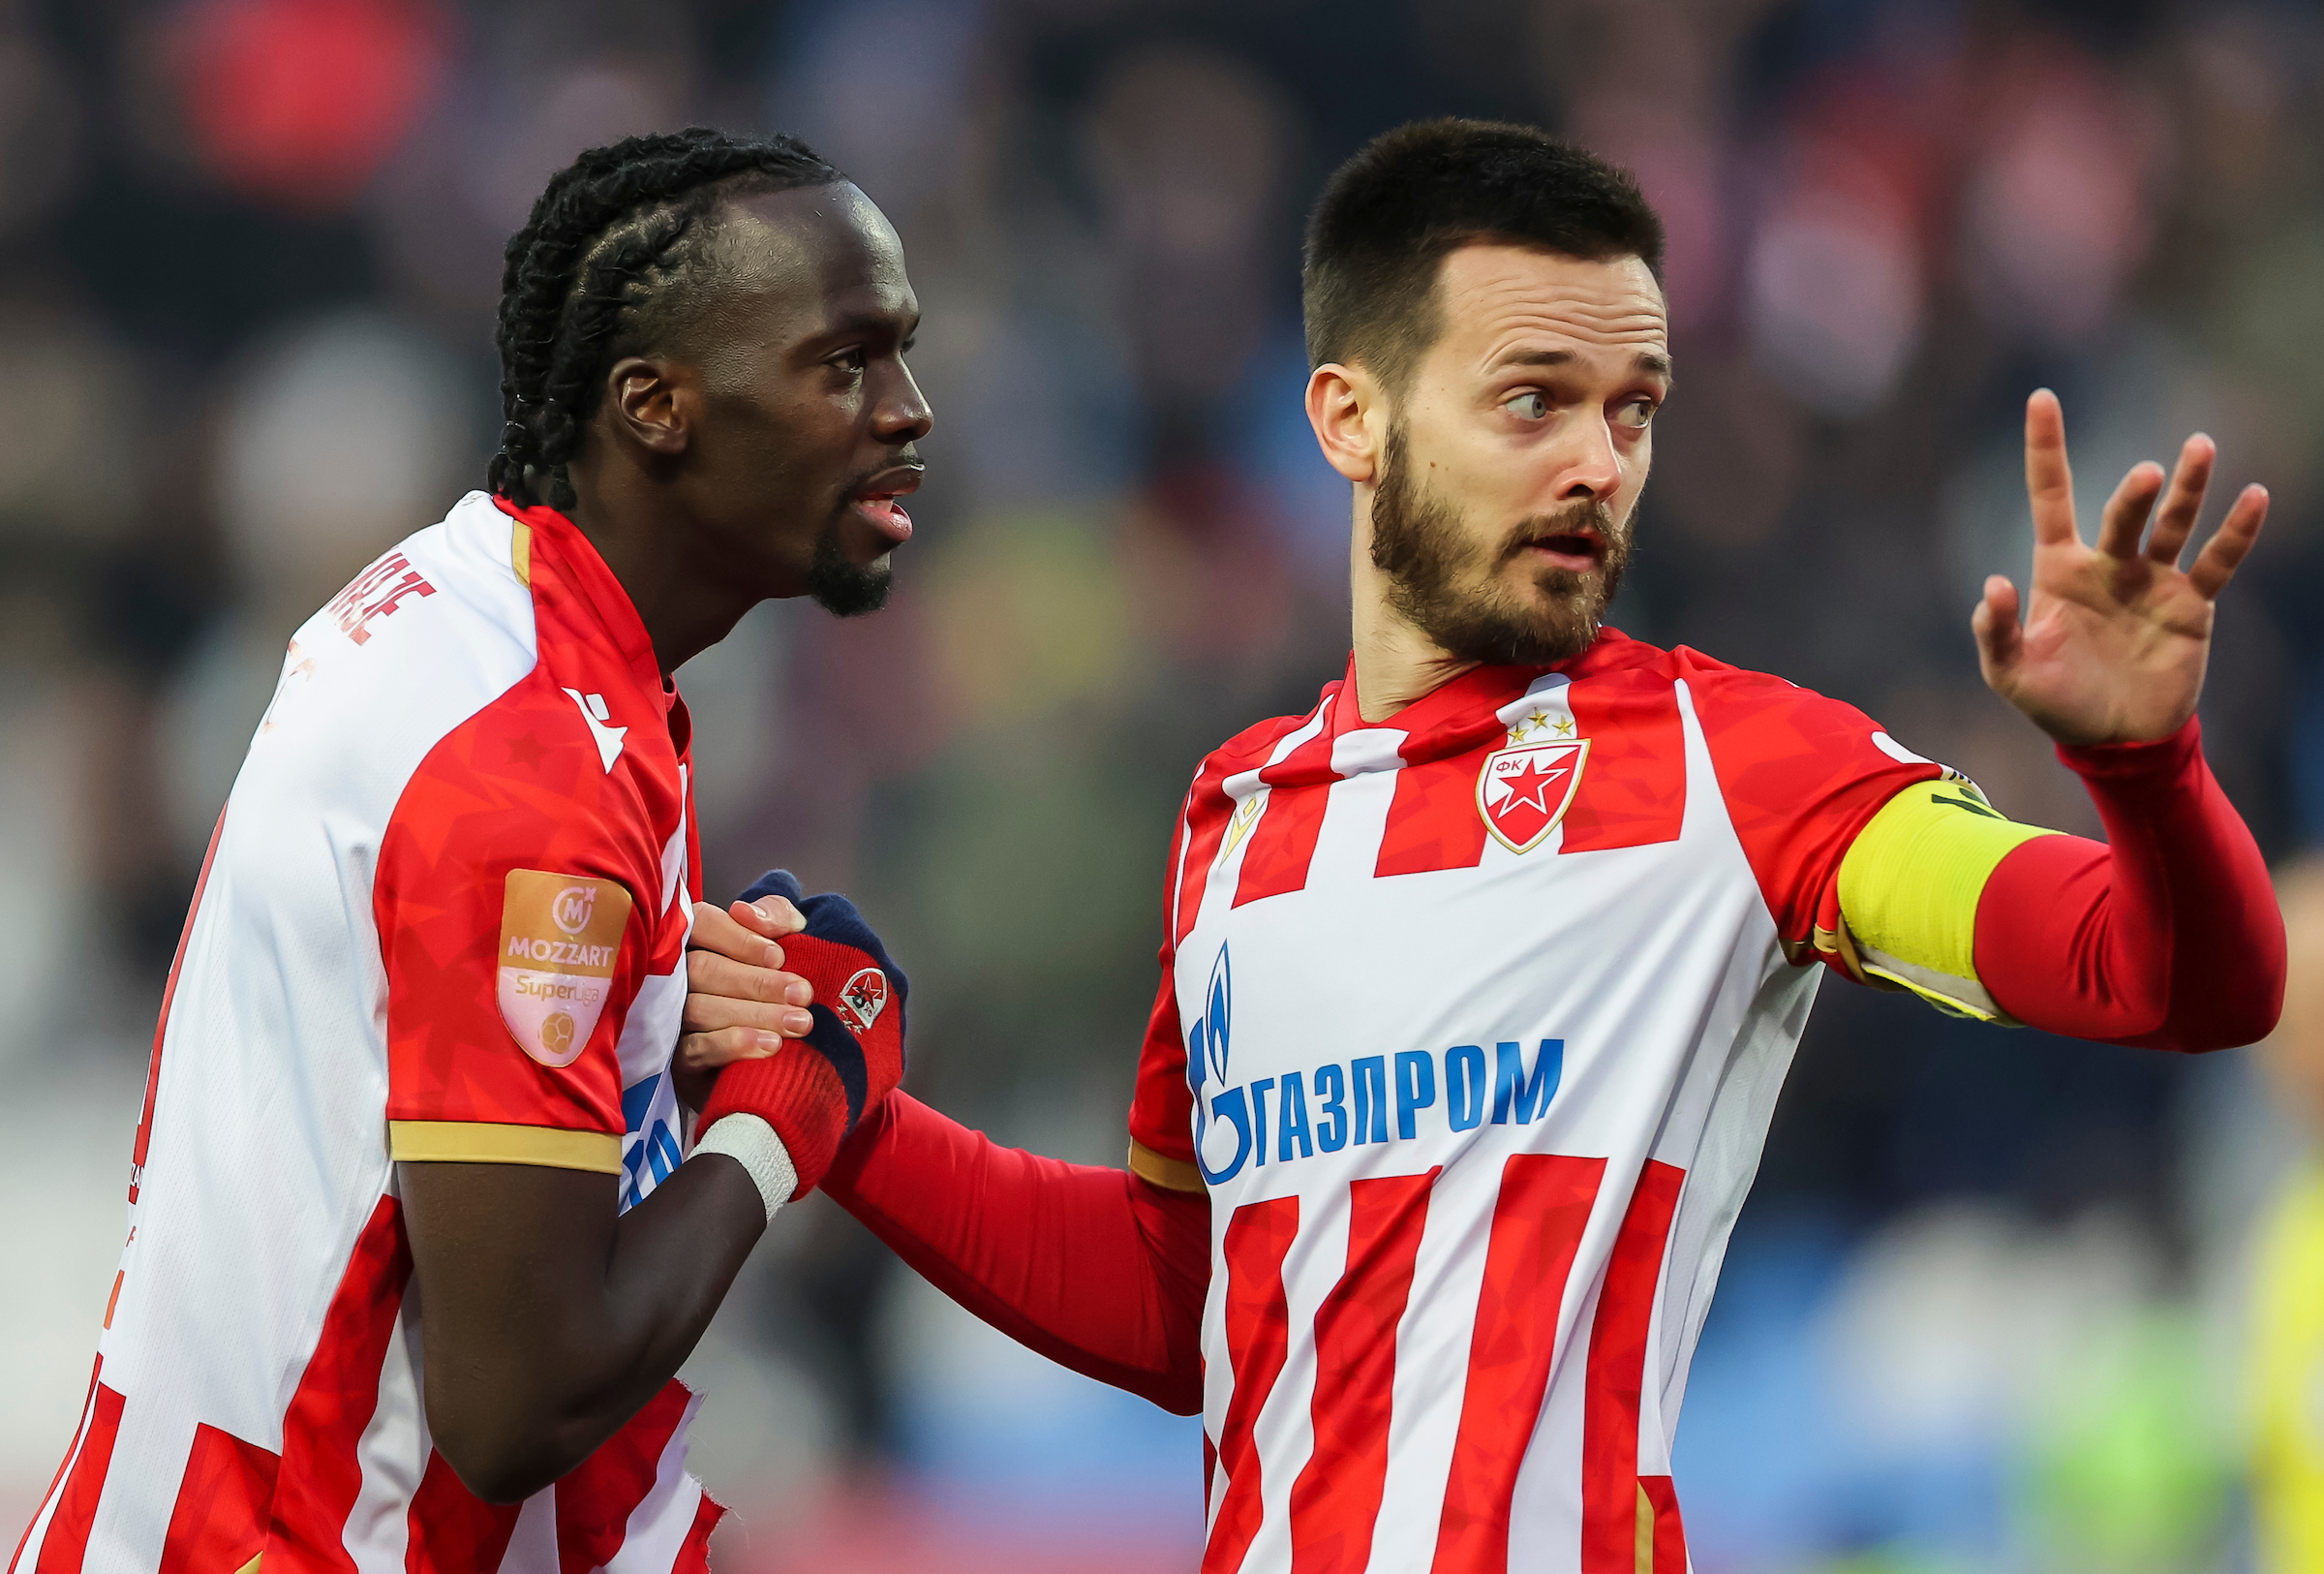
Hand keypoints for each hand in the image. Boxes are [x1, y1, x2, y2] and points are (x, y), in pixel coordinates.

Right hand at [698, 870, 908, 1197]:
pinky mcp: (677, 1058)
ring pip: (699, 1009)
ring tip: (798, 1024)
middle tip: (804, 994)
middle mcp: (676, 975)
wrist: (778, 1056)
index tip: (778, 956)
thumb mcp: (786, 944)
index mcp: (698, 939)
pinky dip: (733, 1045)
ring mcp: (671, 1017)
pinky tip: (769, 1047)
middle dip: (757, 982)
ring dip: (753, 1014)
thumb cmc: (778, 988)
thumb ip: (776, 917)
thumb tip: (750, 913)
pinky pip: (695, 1050)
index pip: (702, 924)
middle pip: (703, 969)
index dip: (738, 938)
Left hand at [1974, 390, 2267, 745]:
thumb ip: (1996, 632)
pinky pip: (2217, 562)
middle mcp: (2109, 564)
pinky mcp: (2191, 605)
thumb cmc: (2057, 703)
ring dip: (2188, 488)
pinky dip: (2236, 532)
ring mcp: (2153, 580)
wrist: (2115, 740)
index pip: (2051, 496)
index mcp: (2059, 569)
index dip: (2046, 448)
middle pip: (2122, 513)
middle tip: (2147, 474)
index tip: (2043, 396)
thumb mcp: (2011, 674)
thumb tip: (1993, 584)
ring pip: (2173, 522)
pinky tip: (2254, 497)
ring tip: (2198, 448)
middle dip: (2134, 494)